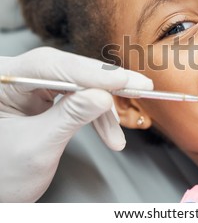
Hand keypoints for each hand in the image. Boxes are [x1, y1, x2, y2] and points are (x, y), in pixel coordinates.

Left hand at [0, 47, 152, 201]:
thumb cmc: (0, 176)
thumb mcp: (38, 147)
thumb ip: (70, 117)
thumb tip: (103, 95)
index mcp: (1, 81)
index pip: (50, 66)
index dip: (91, 73)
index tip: (123, 80)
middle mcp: (15, 77)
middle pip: (68, 70)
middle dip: (105, 86)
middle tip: (139, 88)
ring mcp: (28, 86)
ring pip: (78, 84)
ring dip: (102, 108)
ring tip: (117, 134)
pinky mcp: (42, 96)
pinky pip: (77, 97)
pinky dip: (95, 115)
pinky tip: (109, 131)